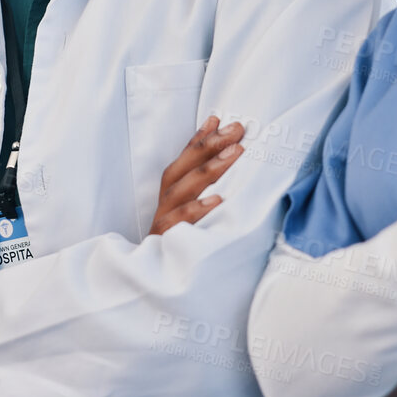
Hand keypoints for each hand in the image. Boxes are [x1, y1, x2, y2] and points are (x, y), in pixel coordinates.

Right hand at [151, 116, 243, 234]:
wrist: (159, 277)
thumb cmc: (183, 235)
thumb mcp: (195, 205)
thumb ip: (205, 178)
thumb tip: (225, 147)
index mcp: (172, 189)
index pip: (186, 157)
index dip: (202, 137)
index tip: (223, 120)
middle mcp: (166, 200)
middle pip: (184, 168)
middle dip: (210, 146)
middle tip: (237, 131)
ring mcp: (164, 219)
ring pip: (183, 190)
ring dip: (210, 169)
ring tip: (235, 154)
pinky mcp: (166, 239)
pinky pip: (180, 222)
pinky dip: (197, 210)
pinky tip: (218, 200)